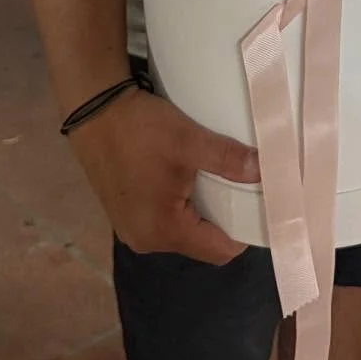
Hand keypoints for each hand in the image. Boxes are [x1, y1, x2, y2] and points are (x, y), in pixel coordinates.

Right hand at [67, 88, 260, 264]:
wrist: (93, 108)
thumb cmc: (139, 129)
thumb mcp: (188, 141)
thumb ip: (229, 159)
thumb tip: (268, 170)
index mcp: (162, 231)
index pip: (219, 251)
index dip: (244, 232)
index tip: (261, 207)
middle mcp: (145, 240)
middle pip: (201, 243)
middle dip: (224, 220)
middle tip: (245, 191)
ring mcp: (131, 228)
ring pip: (182, 232)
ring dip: (201, 213)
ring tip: (219, 184)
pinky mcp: (123, 213)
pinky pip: (163, 221)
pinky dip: (180, 207)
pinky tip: (188, 181)